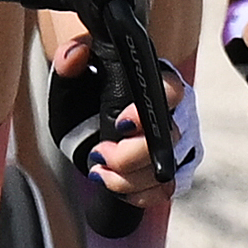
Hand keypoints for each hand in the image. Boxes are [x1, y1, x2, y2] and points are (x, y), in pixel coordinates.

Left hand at [50, 33, 197, 206]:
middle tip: (99, 153)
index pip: (170, 90)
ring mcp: (177, 145)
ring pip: (167, 170)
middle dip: (130, 155)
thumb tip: (75, 52)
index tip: (120, 124)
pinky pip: (165, 191)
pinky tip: (115, 186)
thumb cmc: (86, 94)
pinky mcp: (172, 172)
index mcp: (155, 82)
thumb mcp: (72, 77)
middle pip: (168, 139)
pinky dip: (138, 194)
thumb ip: (69, 61)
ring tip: (100, 171)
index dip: (147, 111)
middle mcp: (174, 113)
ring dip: (129, 179)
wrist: (85, 120)